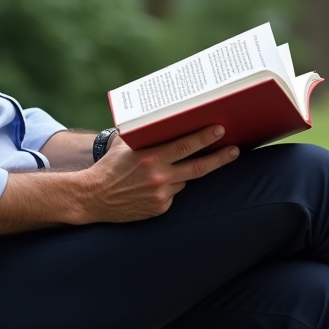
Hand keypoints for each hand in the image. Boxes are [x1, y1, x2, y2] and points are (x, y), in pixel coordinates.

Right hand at [80, 125, 238, 222]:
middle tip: (235, 149)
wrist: (93, 197)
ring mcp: (160, 195)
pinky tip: (157, 185)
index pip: (186, 146)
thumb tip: (162, 120)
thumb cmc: (109, 166)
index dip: (205, 138)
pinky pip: (174, 194)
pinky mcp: (160, 209)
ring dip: (187, 172)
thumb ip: (145, 135)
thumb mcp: (125, 145)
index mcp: (150, 157)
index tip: (221, 130)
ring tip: (186, 165)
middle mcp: (158, 177)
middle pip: (198, 167)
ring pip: (185, 180)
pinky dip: (172, 186)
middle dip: (220, 157)